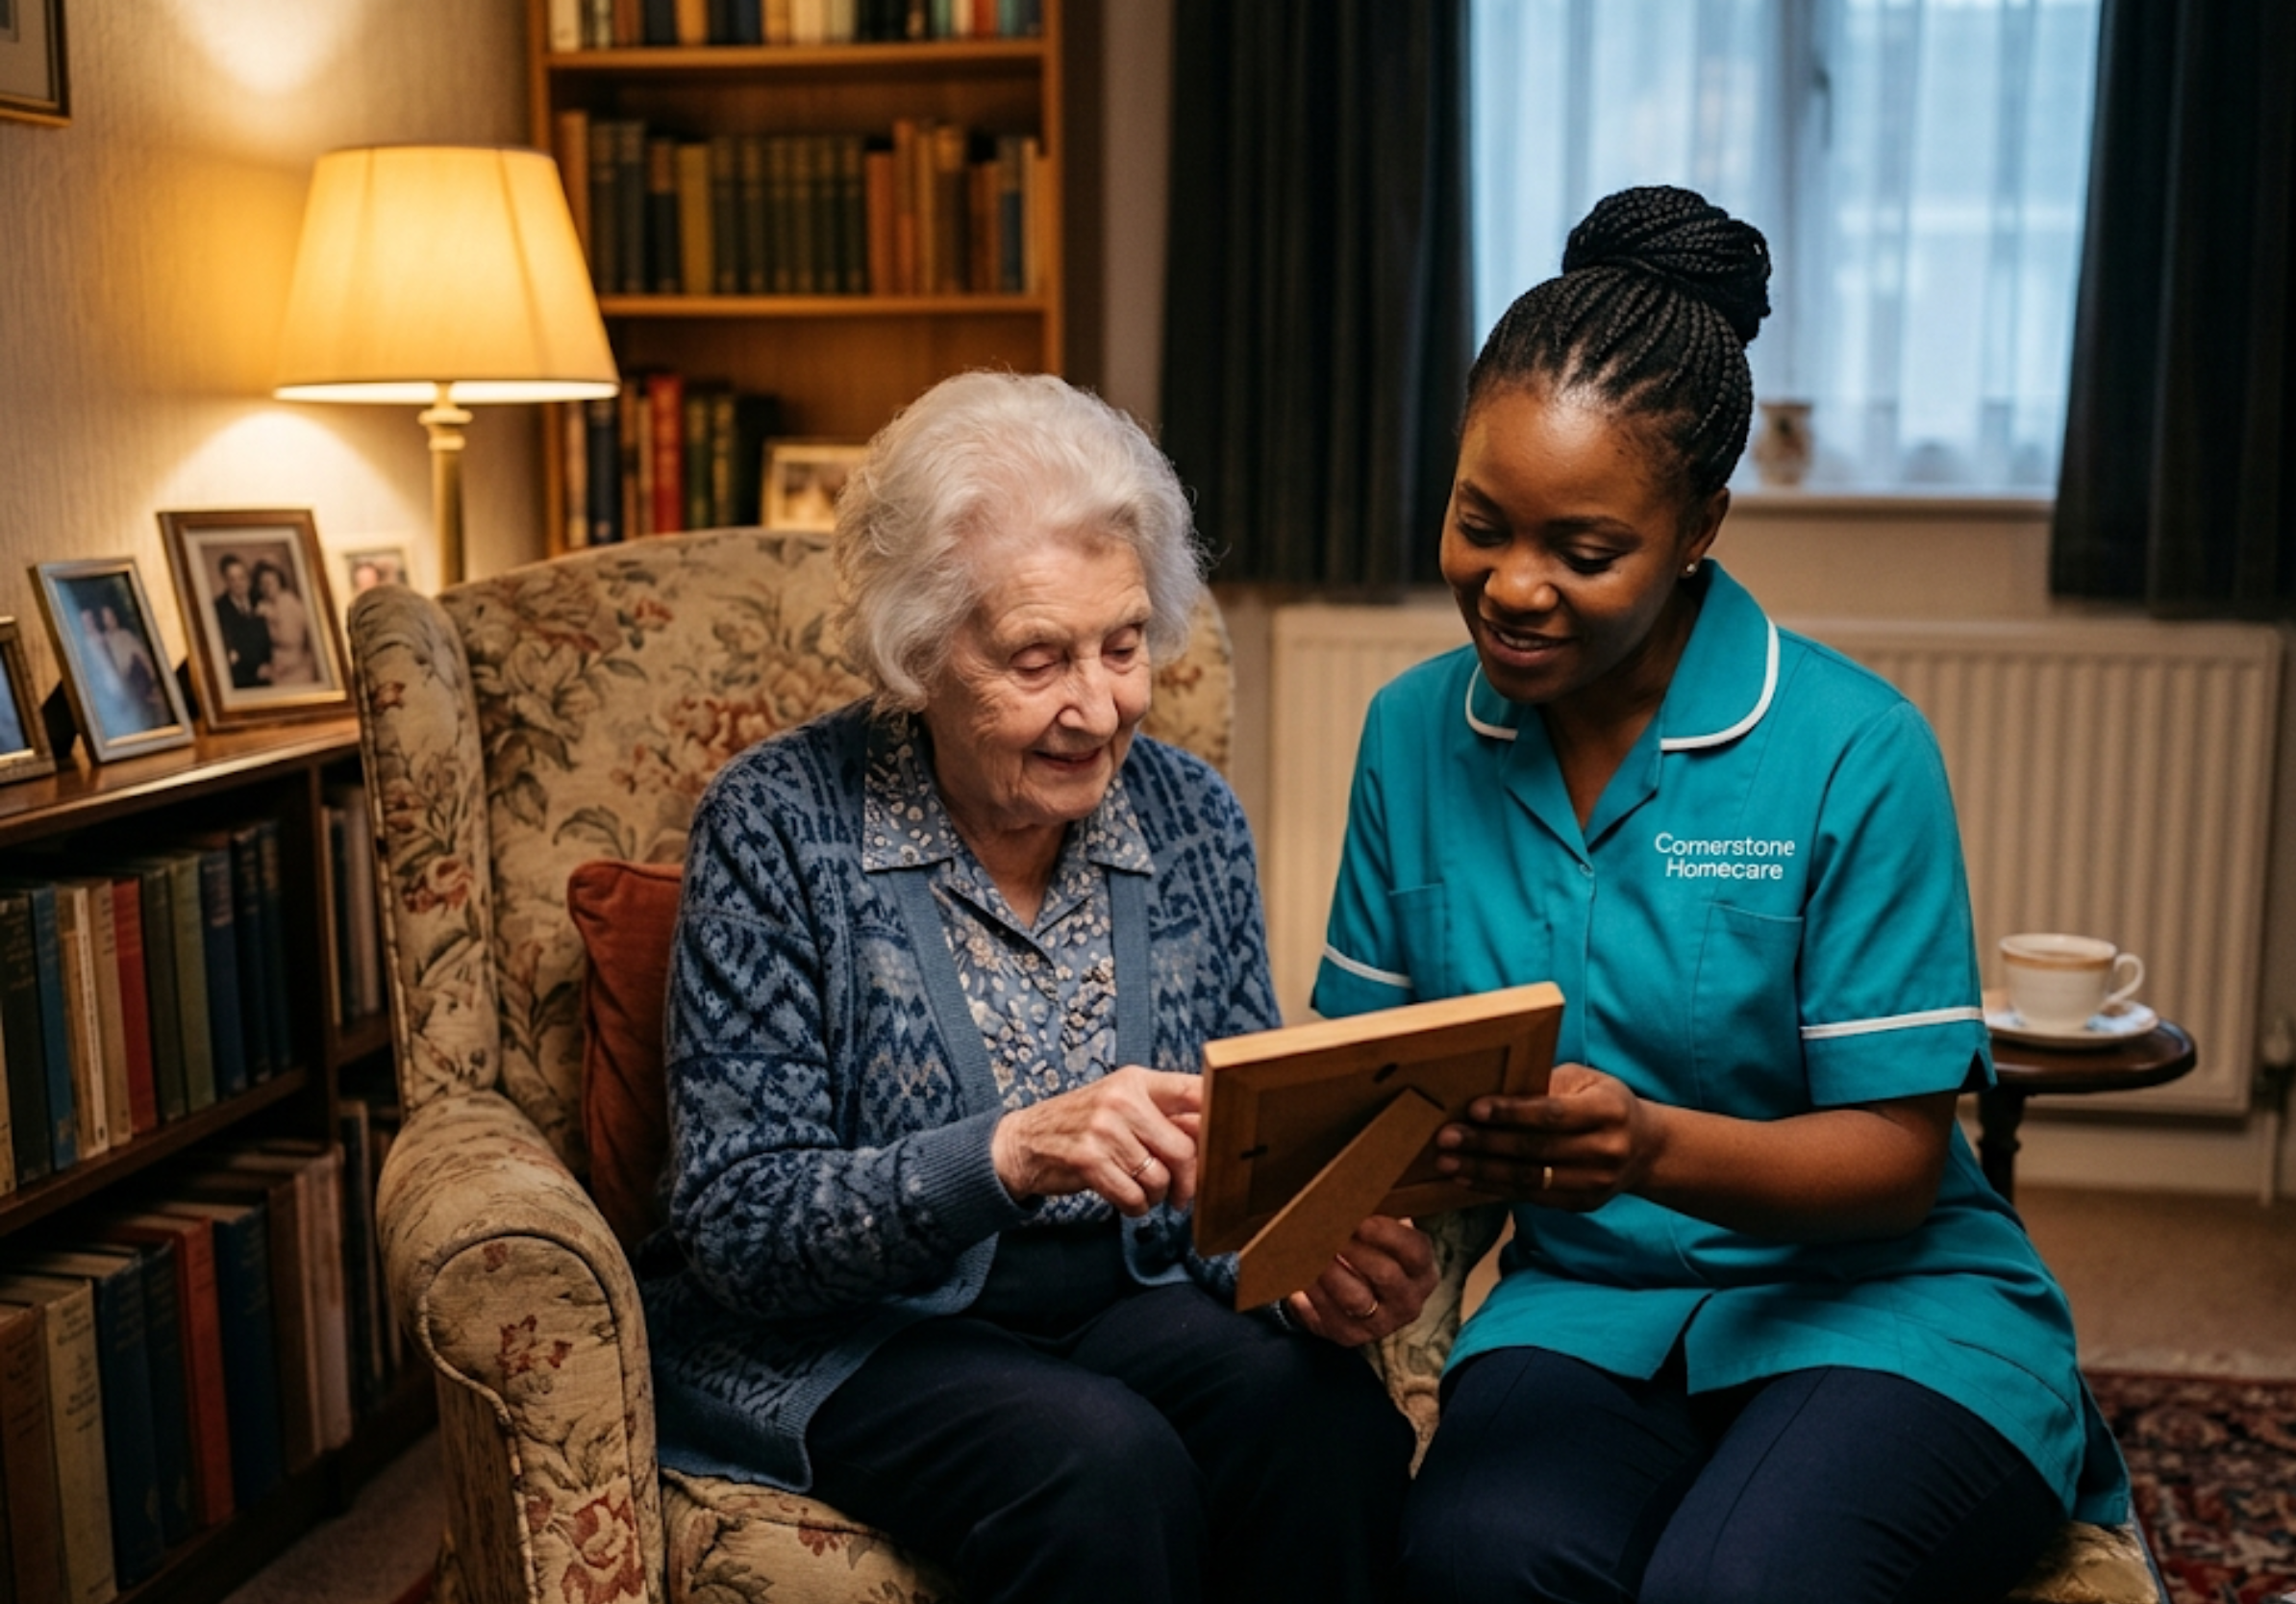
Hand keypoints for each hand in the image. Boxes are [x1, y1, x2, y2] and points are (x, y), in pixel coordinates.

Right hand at [990, 1067, 1201, 1217]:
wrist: (1025, 1141)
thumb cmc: (1083, 1125)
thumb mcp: (1122, 1106)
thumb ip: (1165, 1117)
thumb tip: (1216, 1137)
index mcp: (1136, 1081)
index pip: (1194, 1091)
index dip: (1219, 1117)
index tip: (1226, 1144)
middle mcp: (1122, 1100)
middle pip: (1183, 1149)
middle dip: (1189, 1181)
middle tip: (1182, 1194)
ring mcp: (1103, 1129)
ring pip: (1159, 1178)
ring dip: (1157, 1196)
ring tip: (1144, 1191)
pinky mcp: (1088, 1160)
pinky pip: (1134, 1196)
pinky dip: (1137, 1207)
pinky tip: (1127, 1199)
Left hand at [1282, 1216, 1436, 1346]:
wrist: (1368, 1301)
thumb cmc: (1376, 1257)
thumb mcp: (1387, 1241)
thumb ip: (1378, 1222)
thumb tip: (1352, 1199)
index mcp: (1423, 1272)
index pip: (1414, 1251)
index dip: (1387, 1233)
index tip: (1359, 1218)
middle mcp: (1408, 1303)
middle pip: (1385, 1275)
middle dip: (1353, 1249)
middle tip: (1327, 1230)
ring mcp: (1380, 1325)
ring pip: (1354, 1299)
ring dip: (1328, 1271)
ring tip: (1307, 1249)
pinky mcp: (1350, 1337)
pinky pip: (1326, 1317)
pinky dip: (1309, 1296)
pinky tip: (1296, 1278)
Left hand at [1433, 1063, 1663, 1209]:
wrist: (1645, 1148)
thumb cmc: (1603, 1103)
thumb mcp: (1585, 1081)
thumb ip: (1548, 1085)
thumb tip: (1493, 1090)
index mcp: (1608, 1109)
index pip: (1553, 1113)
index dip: (1512, 1113)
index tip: (1474, 1109)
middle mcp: (1606, 1149)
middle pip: (1537, 1149)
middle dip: (1486, 1144)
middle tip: (1446, 1138)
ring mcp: (1596, 1182)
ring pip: (1531, 1179)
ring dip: (1483, 1172)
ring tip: (1448, 1163)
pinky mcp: (1583, 1204)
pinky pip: (1532, 1198)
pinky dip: (1496, 1188)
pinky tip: (1468, 1179)